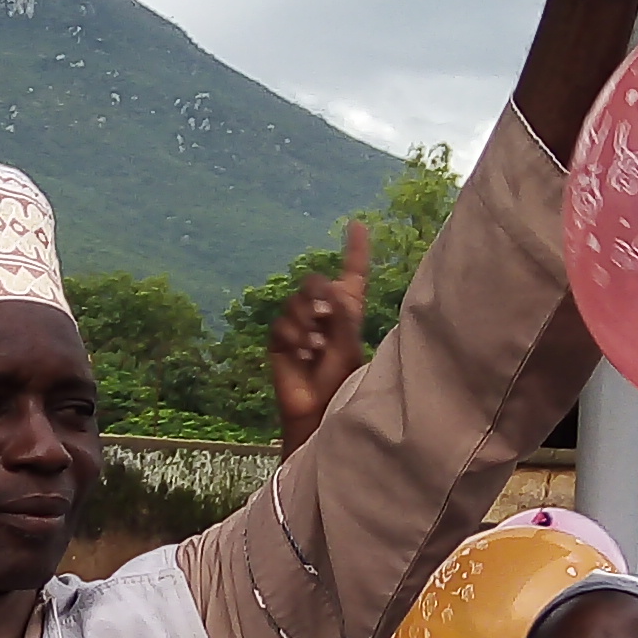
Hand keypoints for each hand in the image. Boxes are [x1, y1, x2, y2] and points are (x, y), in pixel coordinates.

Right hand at [265, 217, 371, 454]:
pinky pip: (282, 325)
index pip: (352, 275)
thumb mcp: (349, 348)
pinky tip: (303, 355)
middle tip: (326, 317)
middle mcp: (323, 315)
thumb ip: (343, 317)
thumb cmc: (342, 384)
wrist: (318, 412)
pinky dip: (294, 337)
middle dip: (319, 295)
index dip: (355, 250)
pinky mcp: (280, 341)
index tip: (357, 225)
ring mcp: (299, 326)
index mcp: (348, 313)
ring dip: (307, 323)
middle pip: (315, 283)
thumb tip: (329, 289)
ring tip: (316, 349)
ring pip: (296, 302)